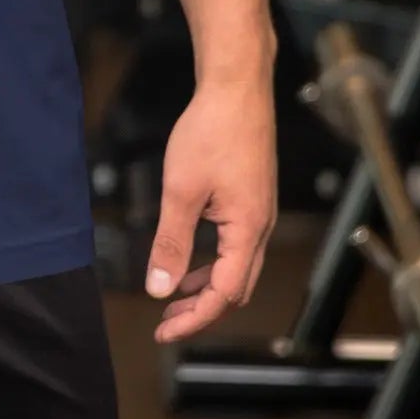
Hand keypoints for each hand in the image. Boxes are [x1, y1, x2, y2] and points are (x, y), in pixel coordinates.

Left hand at [145, 73, 276, 343]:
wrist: (237, 87)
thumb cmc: (212, 131)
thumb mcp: (181, 190)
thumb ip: (171, 242)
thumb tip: (159, 288)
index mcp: (247, 231)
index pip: (224, 295)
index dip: (193, 318)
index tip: (163, 331)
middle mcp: (260, 227)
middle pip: (235, 288)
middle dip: (201, 310)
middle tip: (166, 321)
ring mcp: (259, 212)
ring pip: (237, 268)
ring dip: (206, 286)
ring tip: (174, 295)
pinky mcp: (252, 198)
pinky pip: (235, 245)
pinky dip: (212, 260)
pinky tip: (190, 255)